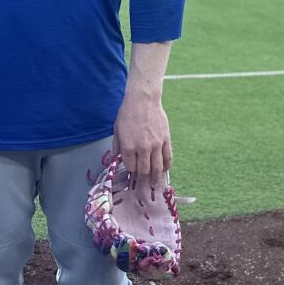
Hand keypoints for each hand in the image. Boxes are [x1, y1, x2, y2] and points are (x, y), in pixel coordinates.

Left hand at [114, 86, 172, 202]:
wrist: (143, 100)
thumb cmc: (128, 113)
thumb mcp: (117, 129)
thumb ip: (117, 146)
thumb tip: (115, 159)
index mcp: (128, 147)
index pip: (131, 167)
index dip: (131, 172)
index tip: (132, 175)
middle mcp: (143, 148)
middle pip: (144, 170)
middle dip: (143, 179)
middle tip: (144, 184)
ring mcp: (156, 145)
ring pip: (157, 167)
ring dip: (156, 178)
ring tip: (155, 185)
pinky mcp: (166, 140)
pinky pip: (168, 157)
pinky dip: (166, 166)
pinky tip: (165, 171)